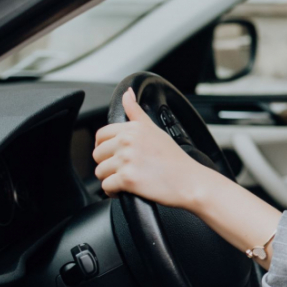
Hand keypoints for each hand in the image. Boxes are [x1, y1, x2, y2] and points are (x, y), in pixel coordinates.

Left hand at [93, 88, 212, 209]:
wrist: (189, 181)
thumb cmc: (174, 159)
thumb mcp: (155, 129)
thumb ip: (136, 111)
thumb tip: (127, 94)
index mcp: (132, 128)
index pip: (101, 135)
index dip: (105, 147)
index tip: (114, 155)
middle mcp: (127, 141)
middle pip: (97, 154)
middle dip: (107, 164)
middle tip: (125, 169)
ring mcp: (126, 160)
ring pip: (100, 172)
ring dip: (110, 179)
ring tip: (127, 180)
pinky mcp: (126, 179)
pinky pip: (106, 187)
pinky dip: (113, 192)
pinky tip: (125, 190)